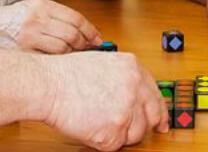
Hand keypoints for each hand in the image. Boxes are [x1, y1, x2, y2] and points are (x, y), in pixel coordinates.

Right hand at [0, 0, 101, 52]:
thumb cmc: (11, 19)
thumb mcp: (34, 8)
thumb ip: (57, 15)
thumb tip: (83, 29)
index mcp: (42, 6)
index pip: (75, 18)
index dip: (90, 30)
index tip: (98, 38)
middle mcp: (37, 20)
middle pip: (72, 34)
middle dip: (85, 44)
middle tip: (90, 49)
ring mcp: (30, 37)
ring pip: (63, 48)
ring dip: (73, 54)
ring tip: (75, 55)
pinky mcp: (24, 52)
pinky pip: (50, 59)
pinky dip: (59, 61)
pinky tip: (61, 62)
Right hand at [39, 51, 167, 150]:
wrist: (47, 84)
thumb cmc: (64, 74)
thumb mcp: (103, 63)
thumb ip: (123, 78)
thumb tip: (134, 97)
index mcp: (133, 68)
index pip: (156, 94)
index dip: (159, 110)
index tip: (161, 121)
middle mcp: (134, 87)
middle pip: (153, 115)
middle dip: (144, 125)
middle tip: (131, 129)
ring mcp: (126, 109)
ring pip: (136, 133)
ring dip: (121, 134)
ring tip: (99, 123)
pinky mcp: (114, 130)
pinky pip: (116, 144)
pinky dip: (103, 141)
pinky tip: (91, 127)